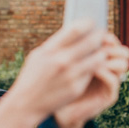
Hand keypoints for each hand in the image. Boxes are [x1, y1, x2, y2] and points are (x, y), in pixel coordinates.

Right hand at [0, 21, 118, 127]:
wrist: (26, 104)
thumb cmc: (33, 76)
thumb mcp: (39, 55)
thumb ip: (56, 44)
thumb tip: (77, 30)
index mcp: (50, 50)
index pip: (76, 29)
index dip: (88, 24)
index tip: (92, 23)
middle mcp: (61, 61)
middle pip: (91, 42)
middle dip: (100, 36)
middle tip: (102, 35)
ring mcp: (70, 75)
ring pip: (98, 58)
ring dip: (102, 52)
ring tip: (102, 50)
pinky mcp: (77, 88)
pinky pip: (93, 72)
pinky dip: (97, 67)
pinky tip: (96, 65)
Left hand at [54, 33, 128, 127]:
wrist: (57, 110)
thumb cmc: (58, 84)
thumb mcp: (65, 62)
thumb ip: (73, 46)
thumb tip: (74, 24)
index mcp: (100, 59)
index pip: (112, 42)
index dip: (105, 36)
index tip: (93, 32)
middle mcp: (109, 69)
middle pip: (122, 51)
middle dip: (110, 45)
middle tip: (97, 43)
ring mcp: (111, 82)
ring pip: (122, 64)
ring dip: (109, 57)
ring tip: (94, 56)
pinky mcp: (109, 95)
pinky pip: (113, 79)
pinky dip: (103, 72)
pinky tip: (91, 69)